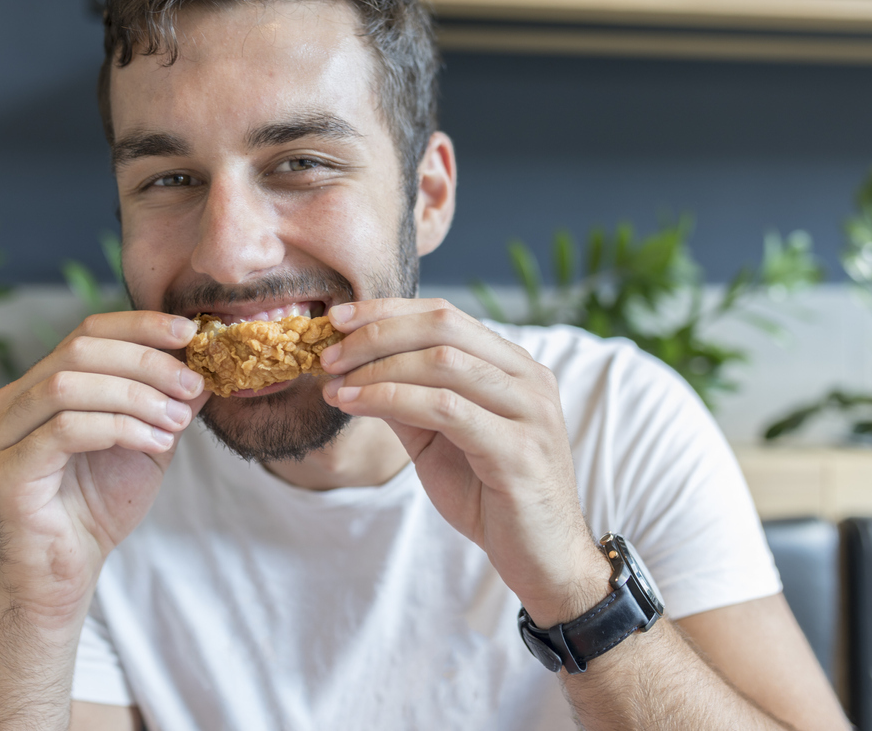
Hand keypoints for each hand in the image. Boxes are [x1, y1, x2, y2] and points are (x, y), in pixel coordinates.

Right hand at [0, 311, 209, 624]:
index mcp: (41, 384)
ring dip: (136, 396)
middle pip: (79, 350)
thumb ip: (168, 399)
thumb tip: (207, 360)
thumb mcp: (149, 439)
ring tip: (178, 421)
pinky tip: (155, 443)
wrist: (68, 571)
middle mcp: (13, 401)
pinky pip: (65, 429)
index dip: (140, 325)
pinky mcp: (5, 469)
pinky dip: (120, 428)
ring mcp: (1, 434)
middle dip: (146, 362)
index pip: (88, 331)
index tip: (191, 332)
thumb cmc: (102, 503)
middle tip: (193, 384)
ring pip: (69, 385)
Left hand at [320, 299, 609, 624]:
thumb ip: (406, 401)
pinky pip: (446, 408)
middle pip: (444, 327)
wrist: (543, 561)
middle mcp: (529, 378)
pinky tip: (355, 405)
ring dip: (378, 368)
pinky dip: (391, 399)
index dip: (387, 311)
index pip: (446, 315)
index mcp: (515, 367)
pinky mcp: (518, 450)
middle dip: (377, 333)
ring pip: (443, 362)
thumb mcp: (439, 440)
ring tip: (335, 383)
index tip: (336, 318)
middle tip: (328, 352)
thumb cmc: (493, 498)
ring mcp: (529, 411)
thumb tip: (351, 368)